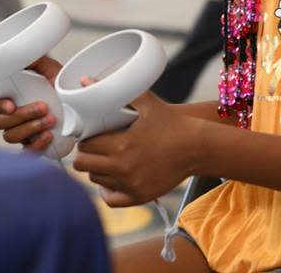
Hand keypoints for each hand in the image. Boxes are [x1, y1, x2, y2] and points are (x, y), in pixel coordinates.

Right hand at [0, 56, 62, 153]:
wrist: (79, 101)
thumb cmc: (60, 82)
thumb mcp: (49, 68)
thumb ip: (35, 59)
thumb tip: (21, 51)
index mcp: (7, 97)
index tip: (11, 104)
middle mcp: (10, 116)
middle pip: (0, 123)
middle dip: (22, 116)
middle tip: (43, 108)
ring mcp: (20, 131)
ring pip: (11, 137)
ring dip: (30, 129)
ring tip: (51, 120)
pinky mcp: (32, 144)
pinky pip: (26, 152)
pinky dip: (35, 146)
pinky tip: (48, 136)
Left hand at [72, 91, 198, 206]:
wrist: (197, 146)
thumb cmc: (171, 122)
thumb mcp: (145, 102)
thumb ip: (116, 90)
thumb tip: (86, 81)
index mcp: (122, 144)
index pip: (85, 145)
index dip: (84, 138)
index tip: (89, 133)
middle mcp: (123, 167)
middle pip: (83, 165)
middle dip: (85, 153)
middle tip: (93, 146)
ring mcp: (131, 184)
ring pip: (95, 179)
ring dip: (95, 168)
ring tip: (103, 158)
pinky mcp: (140, 196)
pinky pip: (110, 199)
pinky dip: (106, 190)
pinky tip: (110, 178)